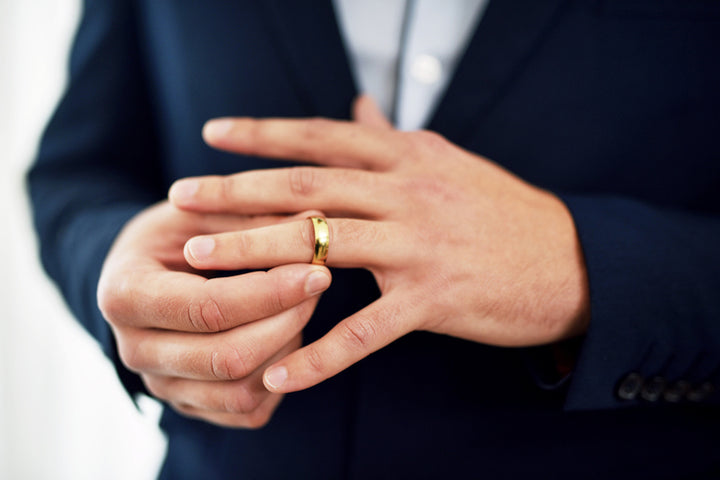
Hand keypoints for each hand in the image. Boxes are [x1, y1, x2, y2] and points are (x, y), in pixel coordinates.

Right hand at [97, 202, 331, 427]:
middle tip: (319, 284)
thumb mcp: (206, 212)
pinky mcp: (188, 405)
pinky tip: (287, 334)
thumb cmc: (178, 234)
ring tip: (302, 306)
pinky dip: (280, 377)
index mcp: (125, 295)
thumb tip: (318, 221)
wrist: (148, 272)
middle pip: (227, 358)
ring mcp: (161, 385)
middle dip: (287, 321)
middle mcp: (134, 350)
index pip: (208, 308)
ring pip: (241, 392)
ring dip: (287, 350)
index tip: (317, 271)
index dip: (271, 293)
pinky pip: (247, 410)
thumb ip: (257, 218)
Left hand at [169, 96, 589, 393]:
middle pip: (308, 187)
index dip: (265, 133)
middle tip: (182, 197)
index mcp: (409, 158)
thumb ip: (395, 138)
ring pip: (323, 245)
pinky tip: (277, 372)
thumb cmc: (503, 212)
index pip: (323, 138)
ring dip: (255, 255)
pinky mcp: (436, 298)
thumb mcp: (447, 161)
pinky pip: (364, 330)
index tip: (213, 134)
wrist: (572, 259)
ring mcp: (421, 244)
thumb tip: (358, 110)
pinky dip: (318, 354)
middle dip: (238, 191)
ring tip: (201, 262)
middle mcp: (409, 192)